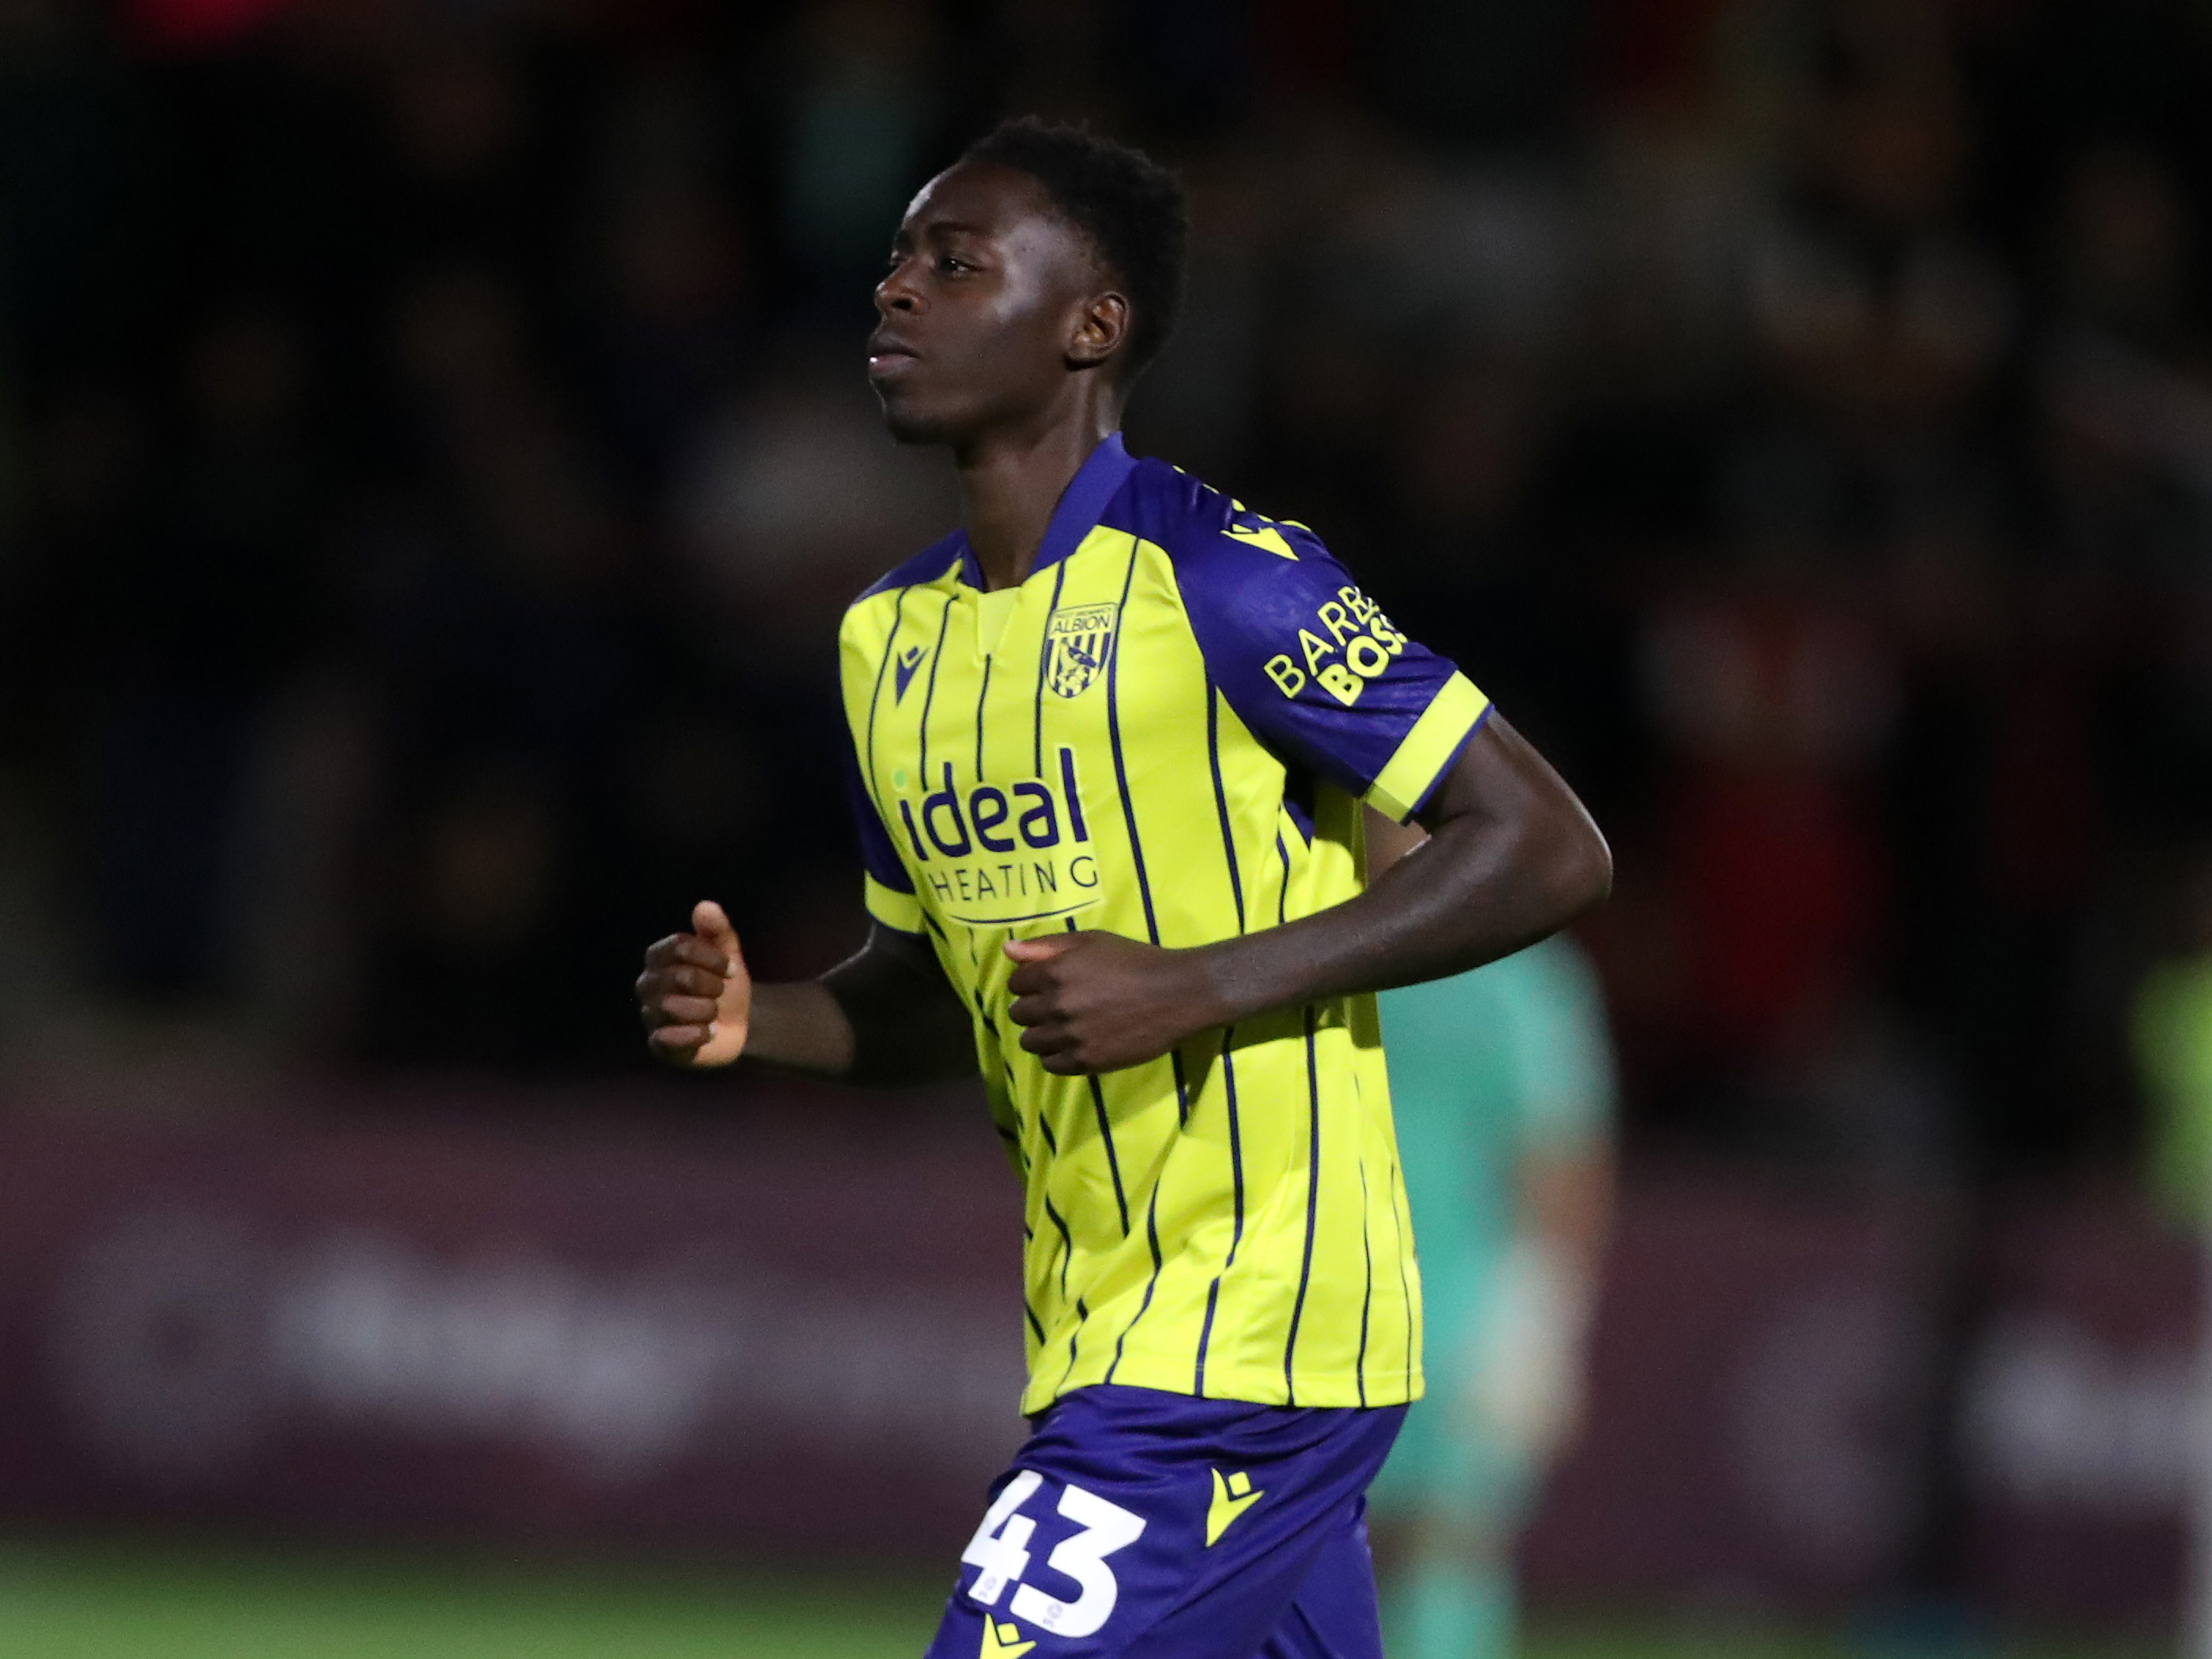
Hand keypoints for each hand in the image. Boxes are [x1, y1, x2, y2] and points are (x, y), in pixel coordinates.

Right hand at [636, 900, 750, 1067]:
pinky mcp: (657, 1044)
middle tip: (721, 993)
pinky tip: (708, 1032)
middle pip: (680, 977)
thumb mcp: (728, 953)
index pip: (679, 946)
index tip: (731, 968)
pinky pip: (669, 1037)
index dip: (711, 957)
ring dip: (707, 1010)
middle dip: (712, 986)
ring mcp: (649, 1014)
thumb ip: (718, 929)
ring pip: (674, 1007)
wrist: (740, 1025)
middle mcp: (647, 984)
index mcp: (658, 957)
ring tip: (713, 1013)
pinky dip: (697, 1035)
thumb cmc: (726, 984)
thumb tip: (705, 906)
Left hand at [1003, 931, 1221, 1074]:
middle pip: (1019, 1015)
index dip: (1030, 983)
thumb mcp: (1091, 941)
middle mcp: (1055, 1006)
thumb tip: (1008, 951)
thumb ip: (1046, 946)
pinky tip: (1074, 1045)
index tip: (1048, 984)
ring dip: (1042, 1034)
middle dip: (1033, 1009)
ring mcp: (1069, 1037)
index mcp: (1054, 973)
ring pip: (1031, 1042)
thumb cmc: (1135, 960)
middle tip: (1057, 1006)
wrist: (1177, 994)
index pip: (1015, 984)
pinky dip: (1056, 1056)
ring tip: (1064, 1028)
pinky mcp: (1085, 1062)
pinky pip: (1050, 1065)